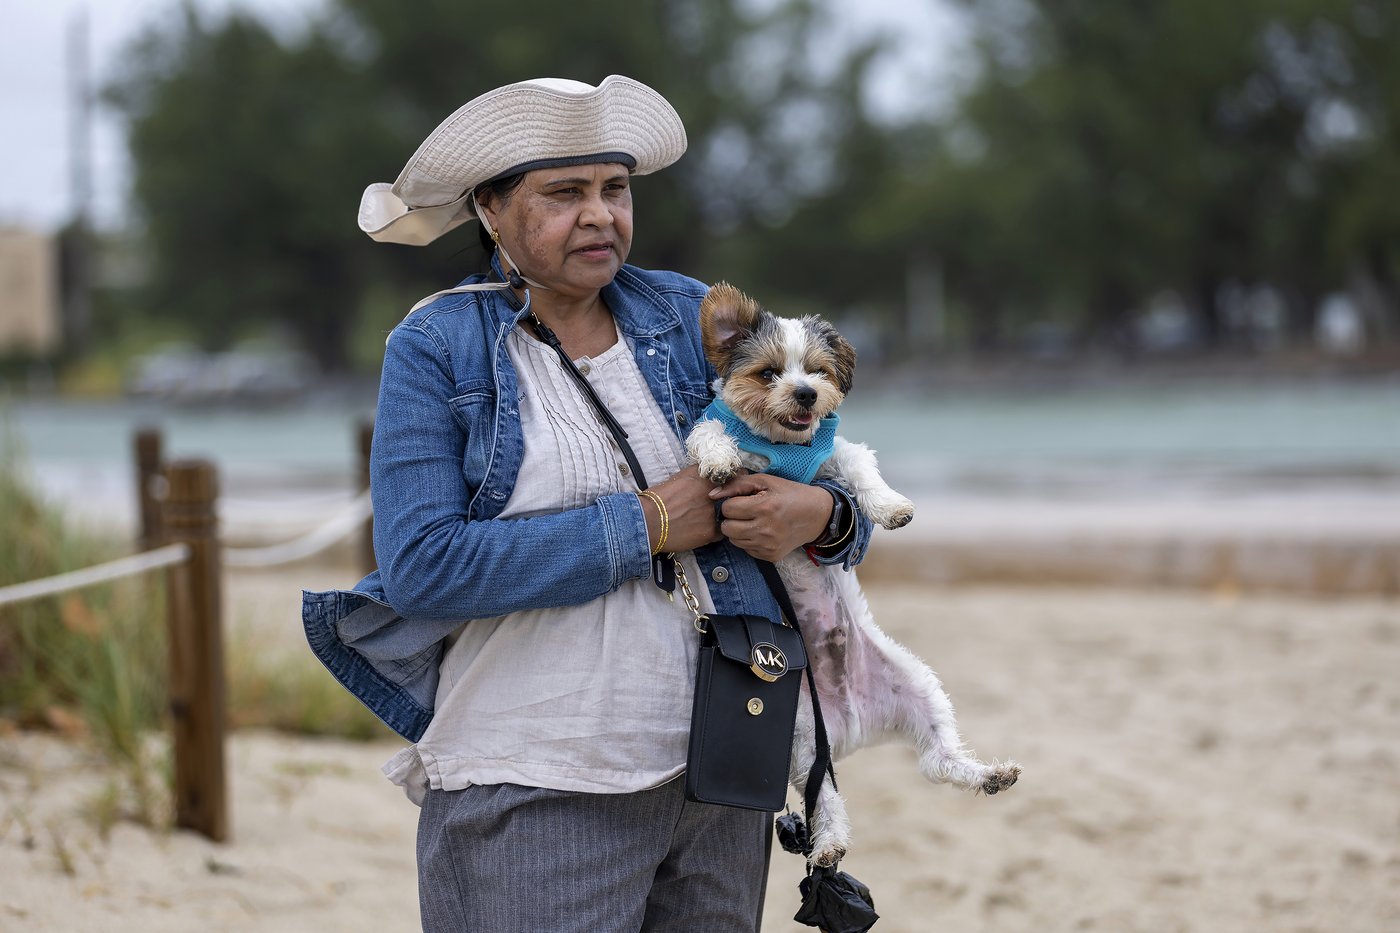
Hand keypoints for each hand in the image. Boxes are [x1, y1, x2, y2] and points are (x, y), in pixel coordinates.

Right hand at [641, 465, 724, 553]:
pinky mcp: (709, 531)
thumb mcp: (676, 478)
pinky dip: (713, 531)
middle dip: (717, 501)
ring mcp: (711, 513)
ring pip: (721, 514)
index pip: (728, 476)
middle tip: (701, 506)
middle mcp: (710, 493)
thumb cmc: (656, 500)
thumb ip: (695, 474)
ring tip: (694, 520)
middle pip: (725, 497)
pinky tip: (700, 530)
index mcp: (702, 478)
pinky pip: (720, 531)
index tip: (722, 487)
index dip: (726, 483)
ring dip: (712, 516)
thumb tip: (707, 473)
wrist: (646, 521)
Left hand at [710, 473, 834, 562]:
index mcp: (764, 508)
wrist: (817, 515)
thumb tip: (712, 495)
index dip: (733, 503)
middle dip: (732, 518)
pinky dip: (749, 540)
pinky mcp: (771, 557)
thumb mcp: (765, 481)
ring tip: (754, 521)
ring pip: (734, 541)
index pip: (728, 509)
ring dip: (739, 530)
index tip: (744, 500)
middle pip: (727, 528)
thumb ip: (736, 485)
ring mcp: (768, 546)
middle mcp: (765, 530)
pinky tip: (761, 531)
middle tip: (745, 512)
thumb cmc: (790, 494)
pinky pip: (746, 550)